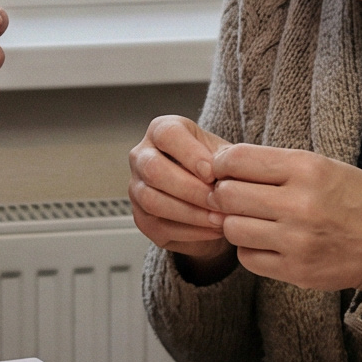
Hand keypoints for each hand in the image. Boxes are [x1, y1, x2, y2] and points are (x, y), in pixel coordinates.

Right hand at [130, 115, 234, 268]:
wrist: (210, 196)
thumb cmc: (215, 168)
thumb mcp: (223, 155)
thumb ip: (225, 159)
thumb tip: (222, 173)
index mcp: (160, 130)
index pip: (167, 135)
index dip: (190, 155)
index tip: (212, 174)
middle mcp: (141, 156)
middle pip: (153, 169)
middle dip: (190, 188)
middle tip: (218, 200)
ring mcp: (137, 189)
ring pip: (153, 201)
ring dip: (191, 213)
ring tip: (220, 218)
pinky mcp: (142, 219)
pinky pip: (160, 227)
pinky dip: (191, 231)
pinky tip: (213, 229)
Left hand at [207, 144, 361, 289]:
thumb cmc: (355, 199)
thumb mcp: (323, 166)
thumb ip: (276, 165)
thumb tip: (224, 165)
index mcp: (306, 168)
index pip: (237, 160)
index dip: (221, 164)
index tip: (223, 170)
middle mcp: (299, 203)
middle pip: (227, 195)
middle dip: (223, 194)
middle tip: (233, 197)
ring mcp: (297, 240)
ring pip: (233, 228)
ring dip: (235, 223)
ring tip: (252, 220)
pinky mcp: (296, 270)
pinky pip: (248, 258)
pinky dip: (250, 250)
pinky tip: (265, 242)